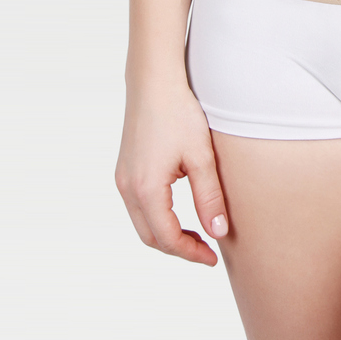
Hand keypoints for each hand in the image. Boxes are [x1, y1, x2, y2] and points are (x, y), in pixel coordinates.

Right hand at [115, 78, 228, 264]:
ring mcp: (122, 178)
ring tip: (196, 233)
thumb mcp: (201, 156)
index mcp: (146, 189)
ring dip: (166, 234)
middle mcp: (127, 188)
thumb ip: (209, 197)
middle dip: (178, 248)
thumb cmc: (179, 114)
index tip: (213, 257)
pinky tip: (178, 211)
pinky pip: (138, 205)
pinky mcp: (125, 169)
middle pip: (150, 236)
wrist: (154, 82)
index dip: (191, 252)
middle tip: (207, 250)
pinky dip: (157, 217)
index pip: (167, 238)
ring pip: (142, 222)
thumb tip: (218, 232)